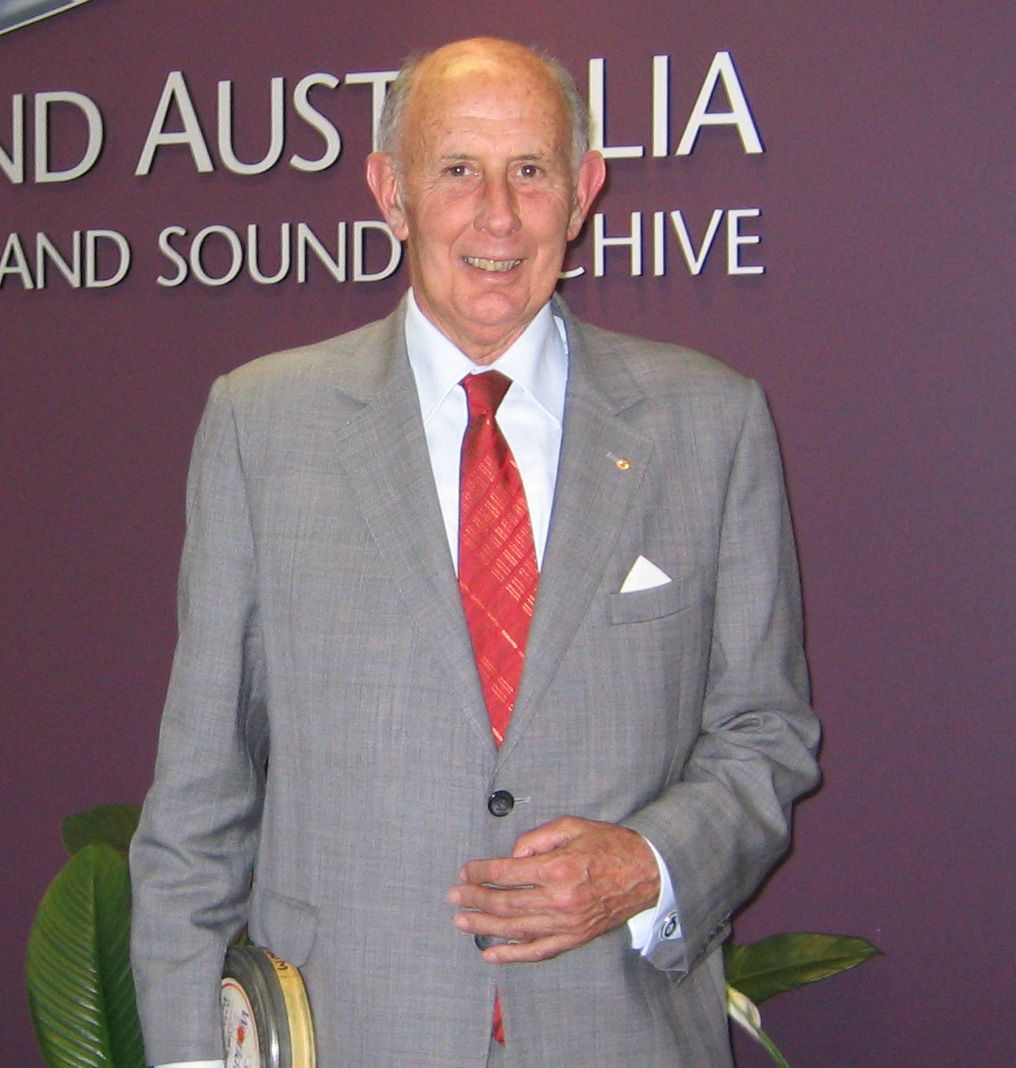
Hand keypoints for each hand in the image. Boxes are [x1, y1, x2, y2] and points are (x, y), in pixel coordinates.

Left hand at [446, 815, 659, 963]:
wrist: (648, 872)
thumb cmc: (610, 845)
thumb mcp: (573, 826)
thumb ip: (537, 838)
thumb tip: (512, 854)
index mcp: (558, 867)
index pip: (507, 872)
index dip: (481, 872)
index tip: (465, 872)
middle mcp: (559, 899)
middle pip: (505, 902)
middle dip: (475, 899)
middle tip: (454, 897)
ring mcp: (567, 923)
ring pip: (515, 929)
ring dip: (484, 927)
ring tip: (461, 922)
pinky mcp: (574, 938)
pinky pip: (537, 951)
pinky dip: (511, 954)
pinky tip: (490, 953)